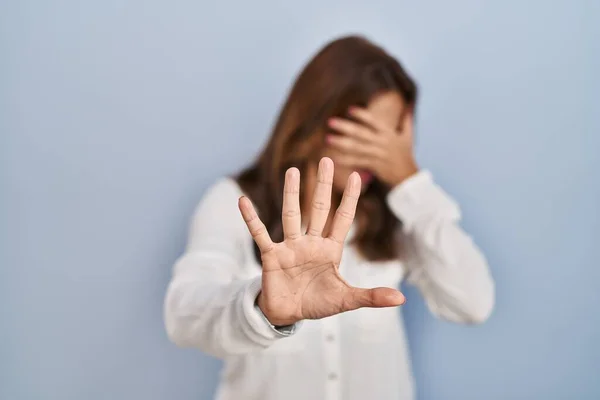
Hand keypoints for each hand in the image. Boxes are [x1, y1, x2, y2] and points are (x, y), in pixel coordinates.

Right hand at [238, 157, 405, 325]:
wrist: (289, 315)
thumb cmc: (318, 303)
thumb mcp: (346, 300)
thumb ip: (371, 296)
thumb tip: (401, 299)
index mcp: (330, 250)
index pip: (342, 219)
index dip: (349, 198)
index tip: (356, 176)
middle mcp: (310, 243)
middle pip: (318, 209)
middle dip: (322, 185)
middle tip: (325, 159)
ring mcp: (290, 247)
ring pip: (291, 214)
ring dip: (291, 193)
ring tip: (293, 170)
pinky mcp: (271, 255)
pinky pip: (259, 233)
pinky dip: (251, 218)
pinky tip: (243, 200)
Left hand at [327, 107, 418, 186]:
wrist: (407, 176)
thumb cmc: (406, 155)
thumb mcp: (408, 137)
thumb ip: (406, 121)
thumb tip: (409, 107)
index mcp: (388, 133)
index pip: (373, 121)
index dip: (361, 115)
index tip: (349, 109)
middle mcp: (381, 142)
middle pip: (360, 133)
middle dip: (344, 126)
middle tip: (330, 121)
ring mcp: (376, 154)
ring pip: (356, 147)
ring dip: (341, 143)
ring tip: (328, 138)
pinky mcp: (373, 165)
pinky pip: (357, 162)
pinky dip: (346, 160)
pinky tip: (334, 158)